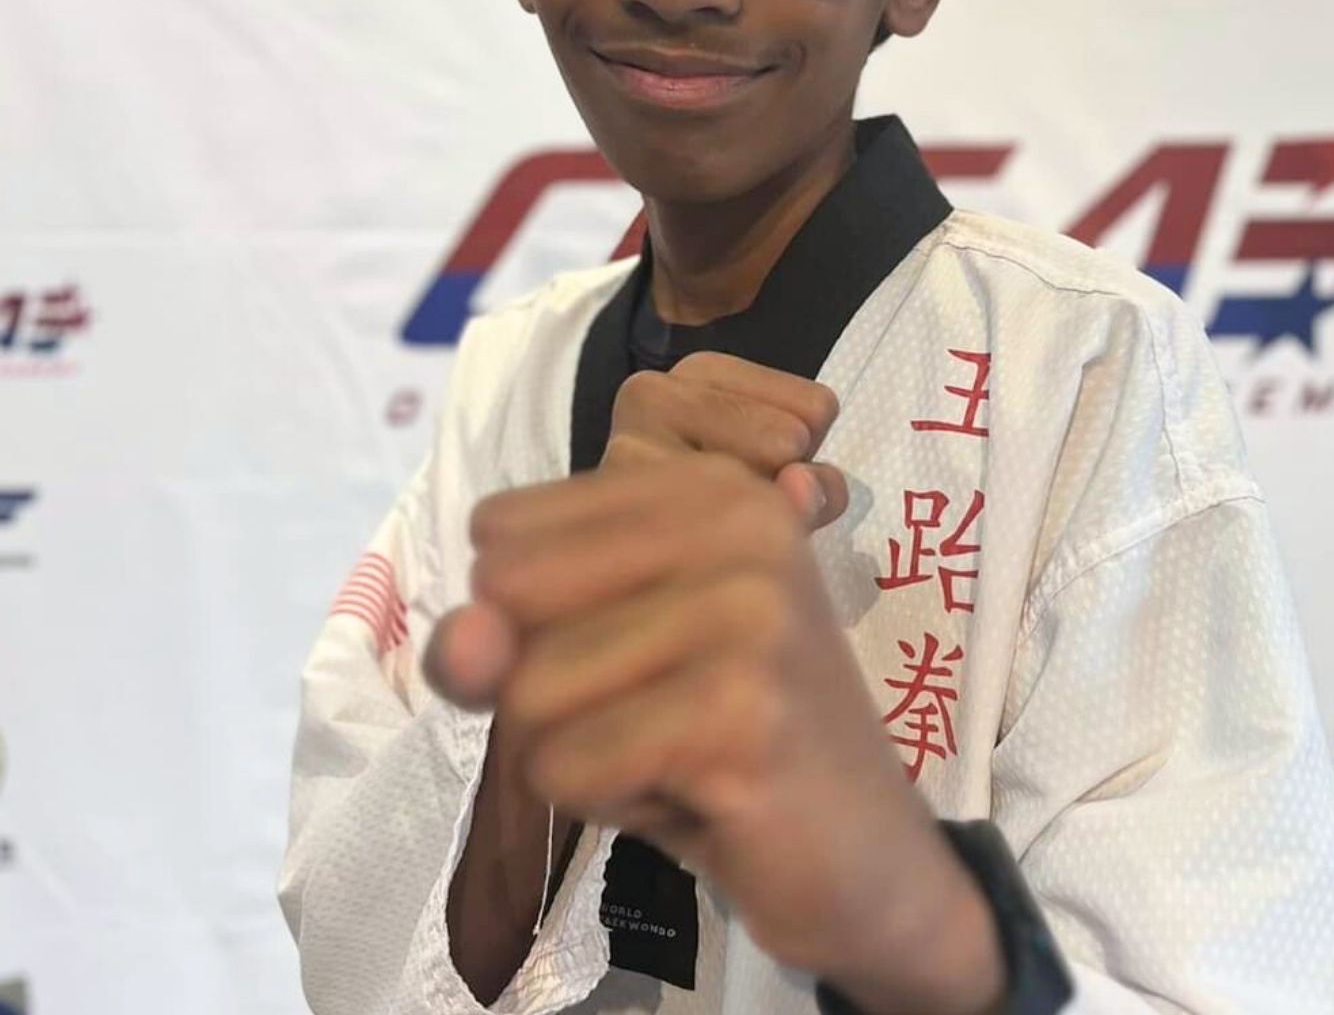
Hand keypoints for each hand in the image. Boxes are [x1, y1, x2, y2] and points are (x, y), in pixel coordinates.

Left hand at [424, 354, 950, 981]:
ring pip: (527, 692)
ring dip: (582, 755)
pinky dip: (608, 804)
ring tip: (679, 754)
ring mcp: (748, 612)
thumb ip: (509, 634)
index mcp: (708, 484)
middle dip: (547, 688)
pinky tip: (696, 798)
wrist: (868, 855)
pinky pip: (567, 767)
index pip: (501, 529)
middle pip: (507, 599)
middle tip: (658, 712)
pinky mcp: (741, 713)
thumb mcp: (603, 661)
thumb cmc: (725, 739)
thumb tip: (457, 641)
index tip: (641, 648)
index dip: (534, 618)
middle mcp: (737, 521)